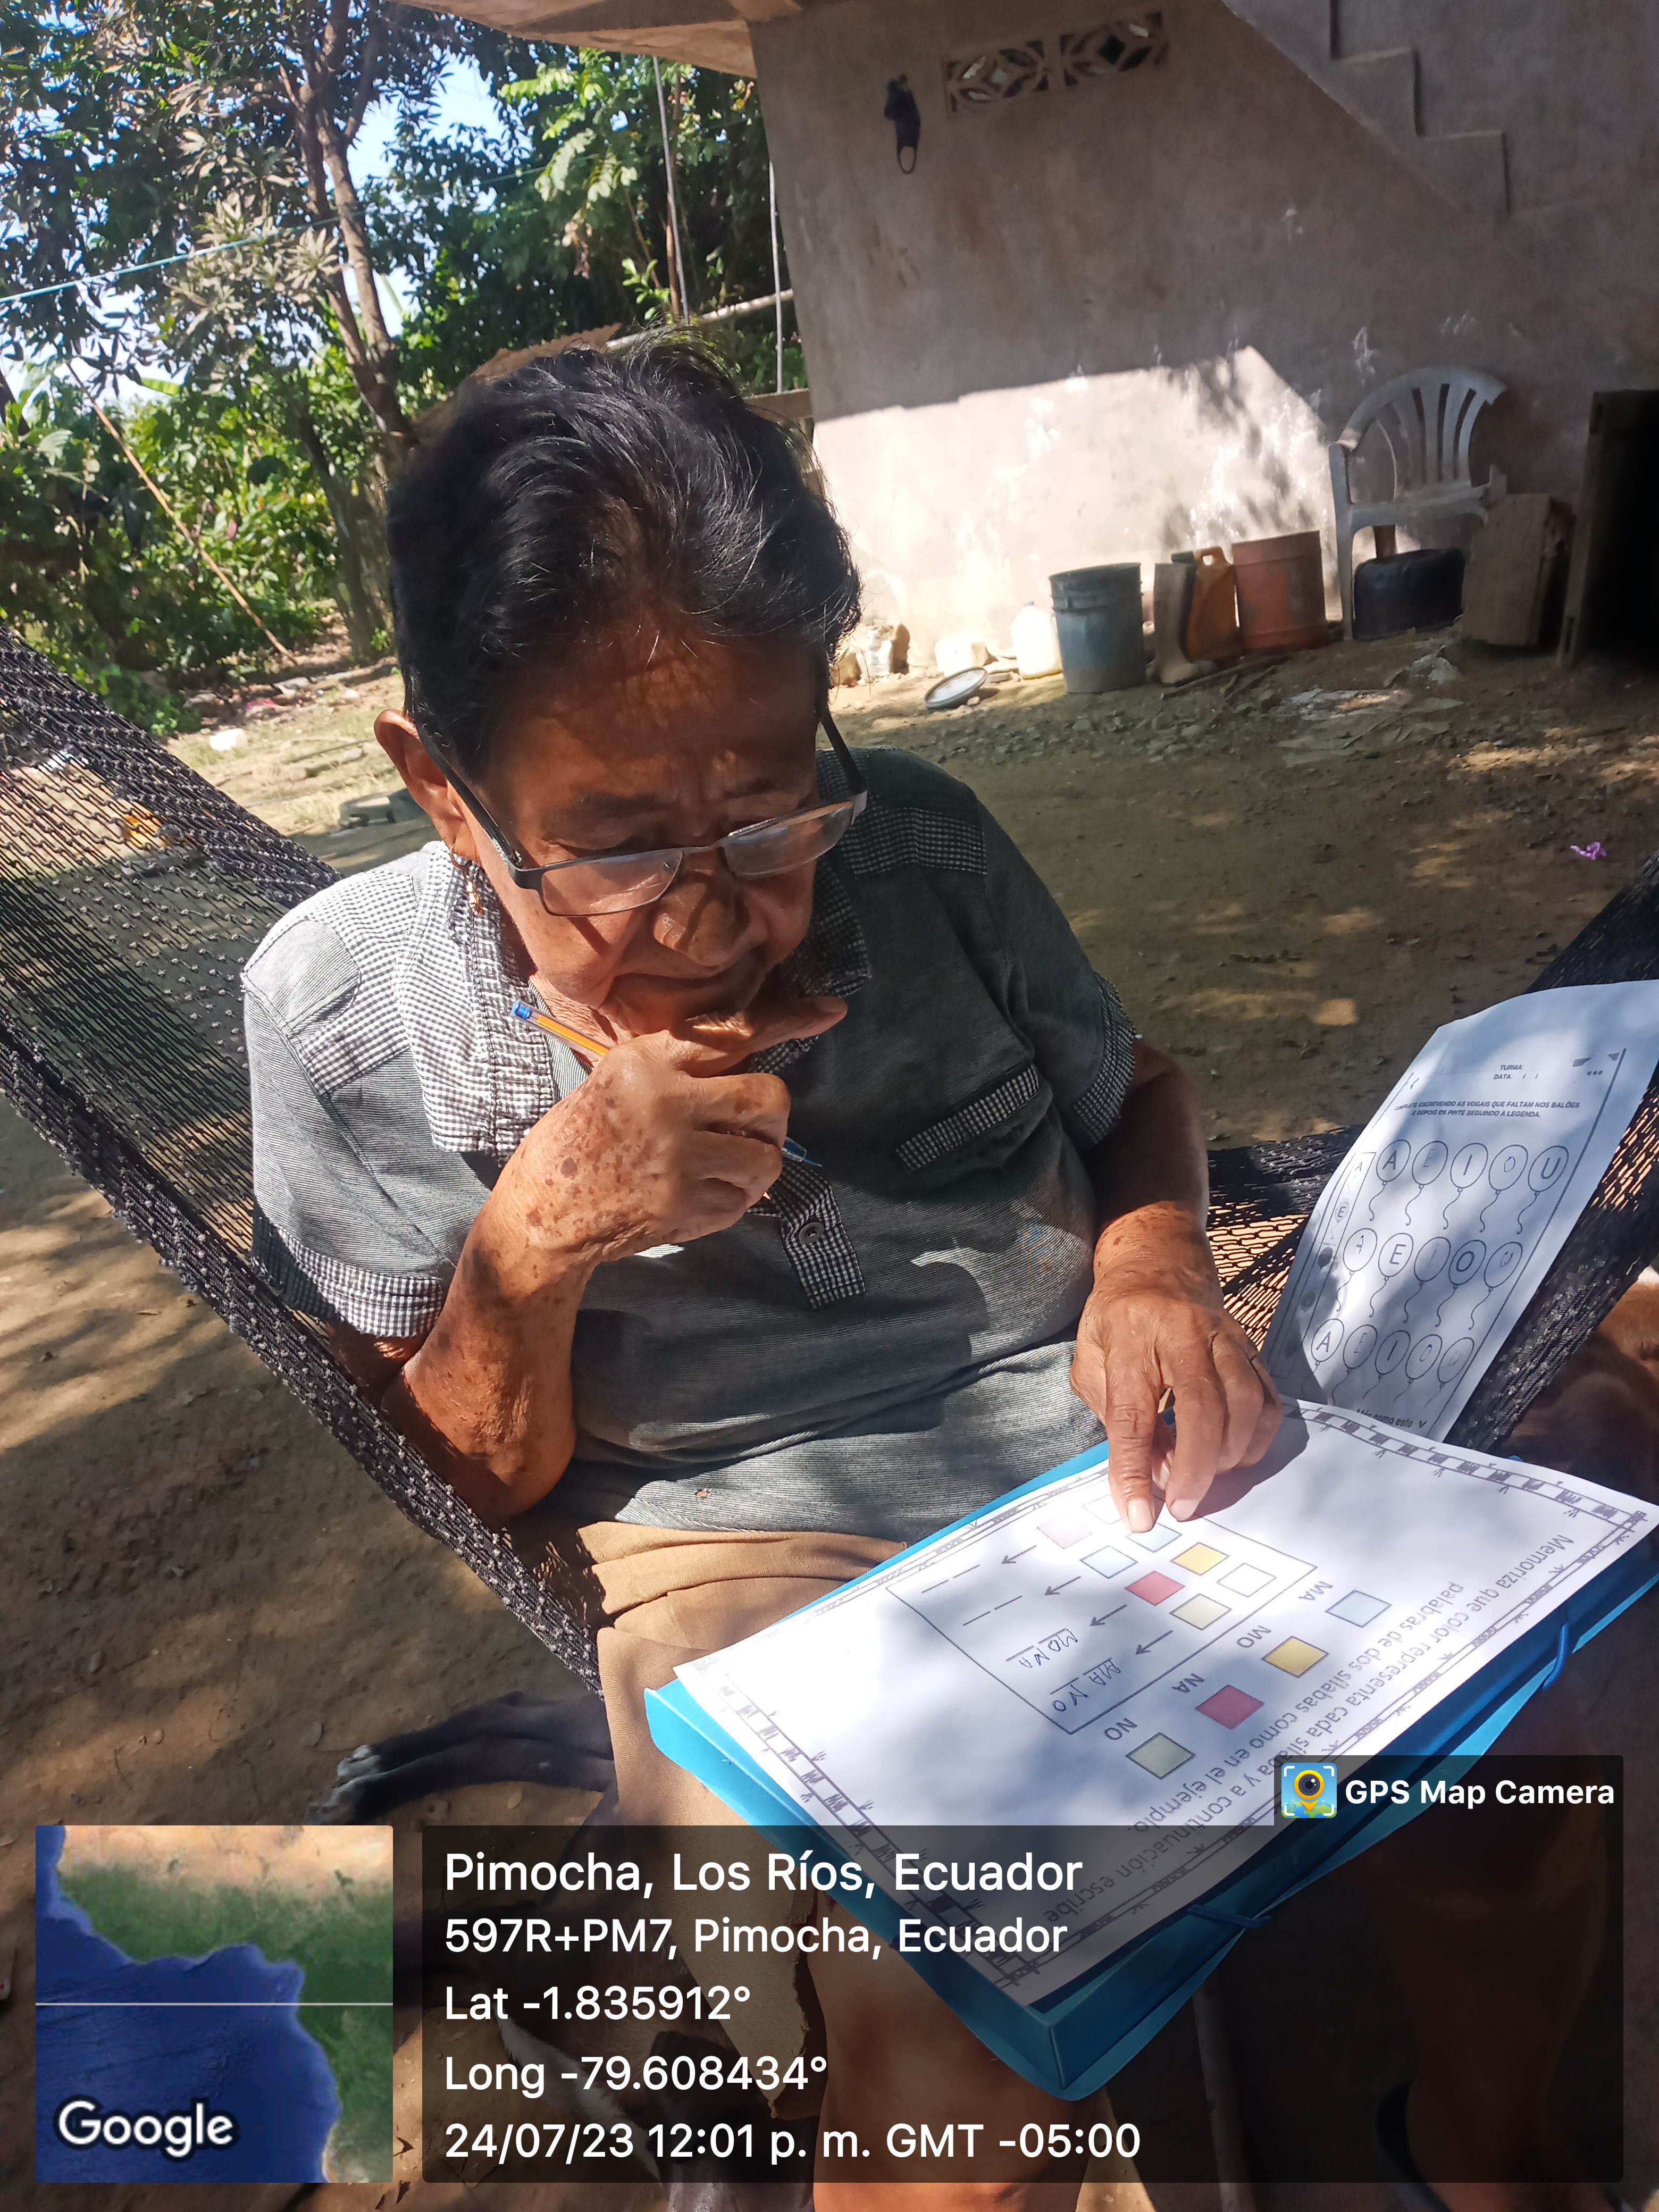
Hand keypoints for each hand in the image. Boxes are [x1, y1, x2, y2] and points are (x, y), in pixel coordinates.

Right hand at [494, 994, 845, 1268]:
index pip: (732, 1033)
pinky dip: (729, 1202)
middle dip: (771, 1120)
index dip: (788, 1021)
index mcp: (646, 1062)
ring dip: (754, 1167)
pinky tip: (693, 1198)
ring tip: (719, 1169)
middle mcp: (667, 1102)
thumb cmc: (578, 1142)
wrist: (541, 1214)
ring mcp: (678, 1157)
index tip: (832, 1012)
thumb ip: (679, 1068)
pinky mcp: (684, 1204)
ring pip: (766, 1157)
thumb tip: (749, 1058)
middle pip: (769, 1098)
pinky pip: (742, 1200)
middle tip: (751, 1132)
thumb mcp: (618, 1081)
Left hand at [1070, 1210, 1280, 1528]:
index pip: (1133, 1414)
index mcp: (1130, 1338)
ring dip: (1228, 1455)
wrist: (1158, 1264)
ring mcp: (1226, 1338)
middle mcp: (1185, 1335)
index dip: (1134, 1470)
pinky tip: (1234, 1455)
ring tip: (1205, 1478)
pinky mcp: (1251, 1348)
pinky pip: (1267, 1399)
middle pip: (1203, 1409)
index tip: (1138, 1516)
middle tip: (1182, 1506)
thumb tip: (1147, 1475)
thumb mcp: (1091, 1362)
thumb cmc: (1117, 1319)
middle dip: (1195, 1470)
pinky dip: (1256, 1438)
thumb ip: (1114, 1417)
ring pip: (1245, 1404)